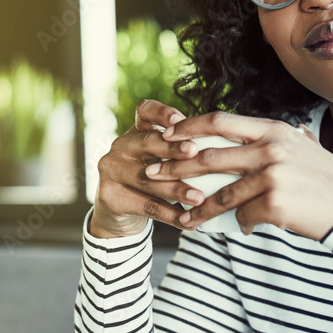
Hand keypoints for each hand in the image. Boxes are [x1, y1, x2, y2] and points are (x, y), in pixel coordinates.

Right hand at [90, 100, 208, 238]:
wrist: (119, 214)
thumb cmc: (152, 180)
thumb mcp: (161, 160)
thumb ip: (180, 150)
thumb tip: (222, 148)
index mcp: (136, 131)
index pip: (146, 111)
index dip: (162, 113)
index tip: (181, 120)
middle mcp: (120, 146)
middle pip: (147, 143)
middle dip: (173, 149)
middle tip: (195, 152)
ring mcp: (111, 170)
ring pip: (148, 178)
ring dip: (176, 188)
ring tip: (200, 198)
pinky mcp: (110, 196)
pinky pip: (145, 206)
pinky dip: (170, 214)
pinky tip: (188, 221)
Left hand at [145, 111, 332, 239]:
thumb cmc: (330, 180)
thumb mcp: (305, 147)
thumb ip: (279, 140)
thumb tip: (257, 136)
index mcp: (273, 129)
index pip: (220, 121)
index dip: (188, 127)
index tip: (166, 135)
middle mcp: (270, 147)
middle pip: (209, 155)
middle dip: (175, 166)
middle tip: (152, 173)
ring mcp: (273, 175)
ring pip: (221, 193)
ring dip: (198, 208)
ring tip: (184, 218)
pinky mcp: (275, 203)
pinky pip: (244, 216)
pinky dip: (241, 224)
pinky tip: (242, 230)